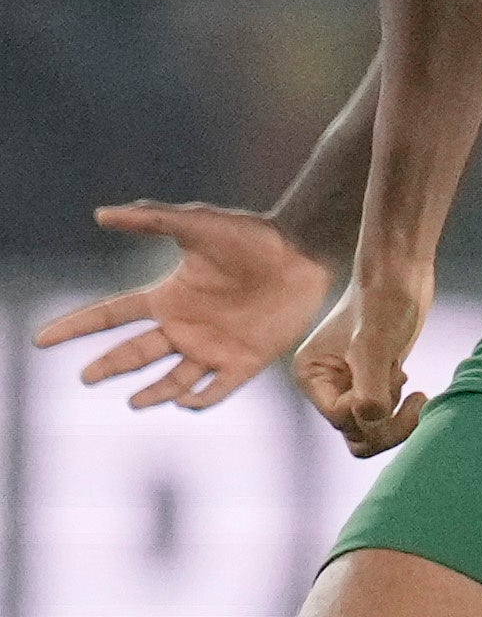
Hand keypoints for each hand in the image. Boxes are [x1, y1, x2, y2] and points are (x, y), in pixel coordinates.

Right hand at [36, 203, 335, 410]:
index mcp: (166, 297)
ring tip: (134, 403)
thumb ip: (151, 220)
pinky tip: (186, 403)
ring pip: (174, 379)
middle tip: (86, 376)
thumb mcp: (197, 225)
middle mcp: (184, 326)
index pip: (110, 316)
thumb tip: (100, 213)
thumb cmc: (251, 235)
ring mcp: (214, 345)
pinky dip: (201, 399)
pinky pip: (218, 389)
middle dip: (109, 366)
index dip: (77, 326)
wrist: (305, 251)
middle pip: (134, 352)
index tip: (41, 339)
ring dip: (154, 392)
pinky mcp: (247, 360)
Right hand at [294, 263, 434, 456]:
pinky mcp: (372, 382)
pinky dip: (400, 410)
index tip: (397, 378)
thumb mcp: (374, 344)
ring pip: (369, 429)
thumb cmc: (383, 302)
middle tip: (416, 398)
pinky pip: (383, 416)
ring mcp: (348, 386)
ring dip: (395, 419)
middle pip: (354, 432)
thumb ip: (370, 386)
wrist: (400, 276)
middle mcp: (325, 385)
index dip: (371, 411)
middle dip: (386, 424)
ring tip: (413, 392)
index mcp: (312, 376)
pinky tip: (409, 383)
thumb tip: (369, 419)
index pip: (340, 419)